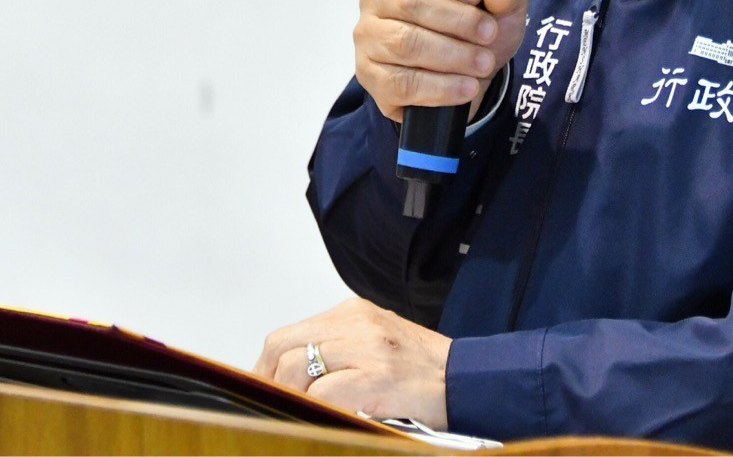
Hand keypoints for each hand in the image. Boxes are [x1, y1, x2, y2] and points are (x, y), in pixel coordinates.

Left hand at [255, 298, 451, 426]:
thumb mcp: (376, 345)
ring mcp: (366, 347)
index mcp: (352, 312)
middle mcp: (356, 322)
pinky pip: (324, 393)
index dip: (267, 367)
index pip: (288, 336)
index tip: (264, 391)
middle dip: (269, 382)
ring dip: (290, 397)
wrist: (469, 380)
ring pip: (298, 367)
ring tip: (300, 414)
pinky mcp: (377, 377)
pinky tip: (322, 419)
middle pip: (284, 348)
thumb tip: (293, 379)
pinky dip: (314, 409)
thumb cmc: (424, 371)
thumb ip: (339, 351)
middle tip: (273, 408)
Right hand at [356, 0, 528, 122]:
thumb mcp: (505, 2)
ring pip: (404, 43)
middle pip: (410, 1)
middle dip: (457, 21)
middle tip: (489, 34)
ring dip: (451, 55)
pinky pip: (401, 83)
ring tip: (483, 63)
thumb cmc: (477, 27)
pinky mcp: (371, 76)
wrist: (471, 74)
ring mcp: (369, 36)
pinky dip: (439, 87)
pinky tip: (466, 87)